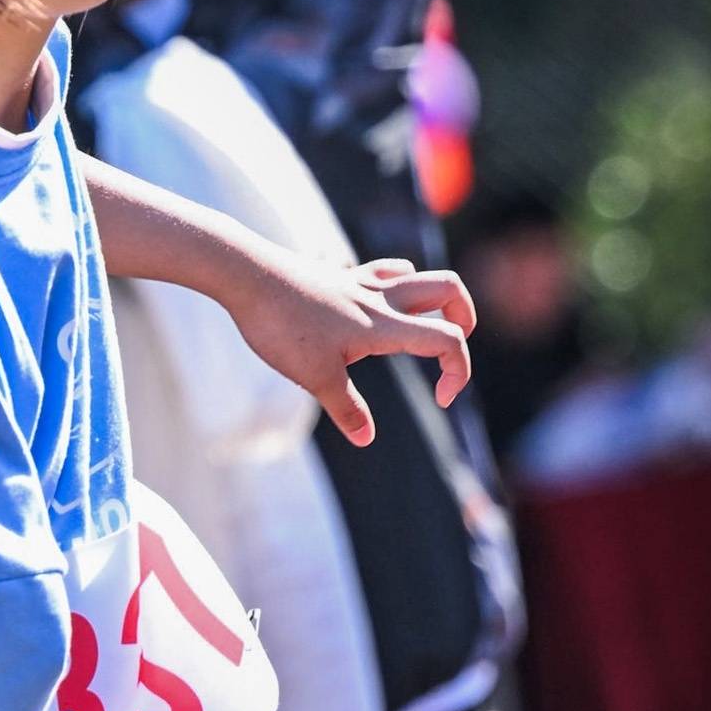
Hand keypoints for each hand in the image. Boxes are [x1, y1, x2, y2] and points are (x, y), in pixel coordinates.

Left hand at [223, 248, 473, 446]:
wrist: (245, 275)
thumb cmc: (281, 325)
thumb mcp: (314, 377)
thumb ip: (346, 409)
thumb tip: (366, 438)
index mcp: (383, 325)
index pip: (448, 339)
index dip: (460, 372)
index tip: (442, 399)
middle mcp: (380, 298)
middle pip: (448, 288)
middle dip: (465, 316)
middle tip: (454, 346)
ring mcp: (359, 282)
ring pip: (415, 275)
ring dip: (432, 298)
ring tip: (419, 328)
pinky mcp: (338, 276)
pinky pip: (380, 272)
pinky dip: (393, 285)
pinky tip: (373, 306)